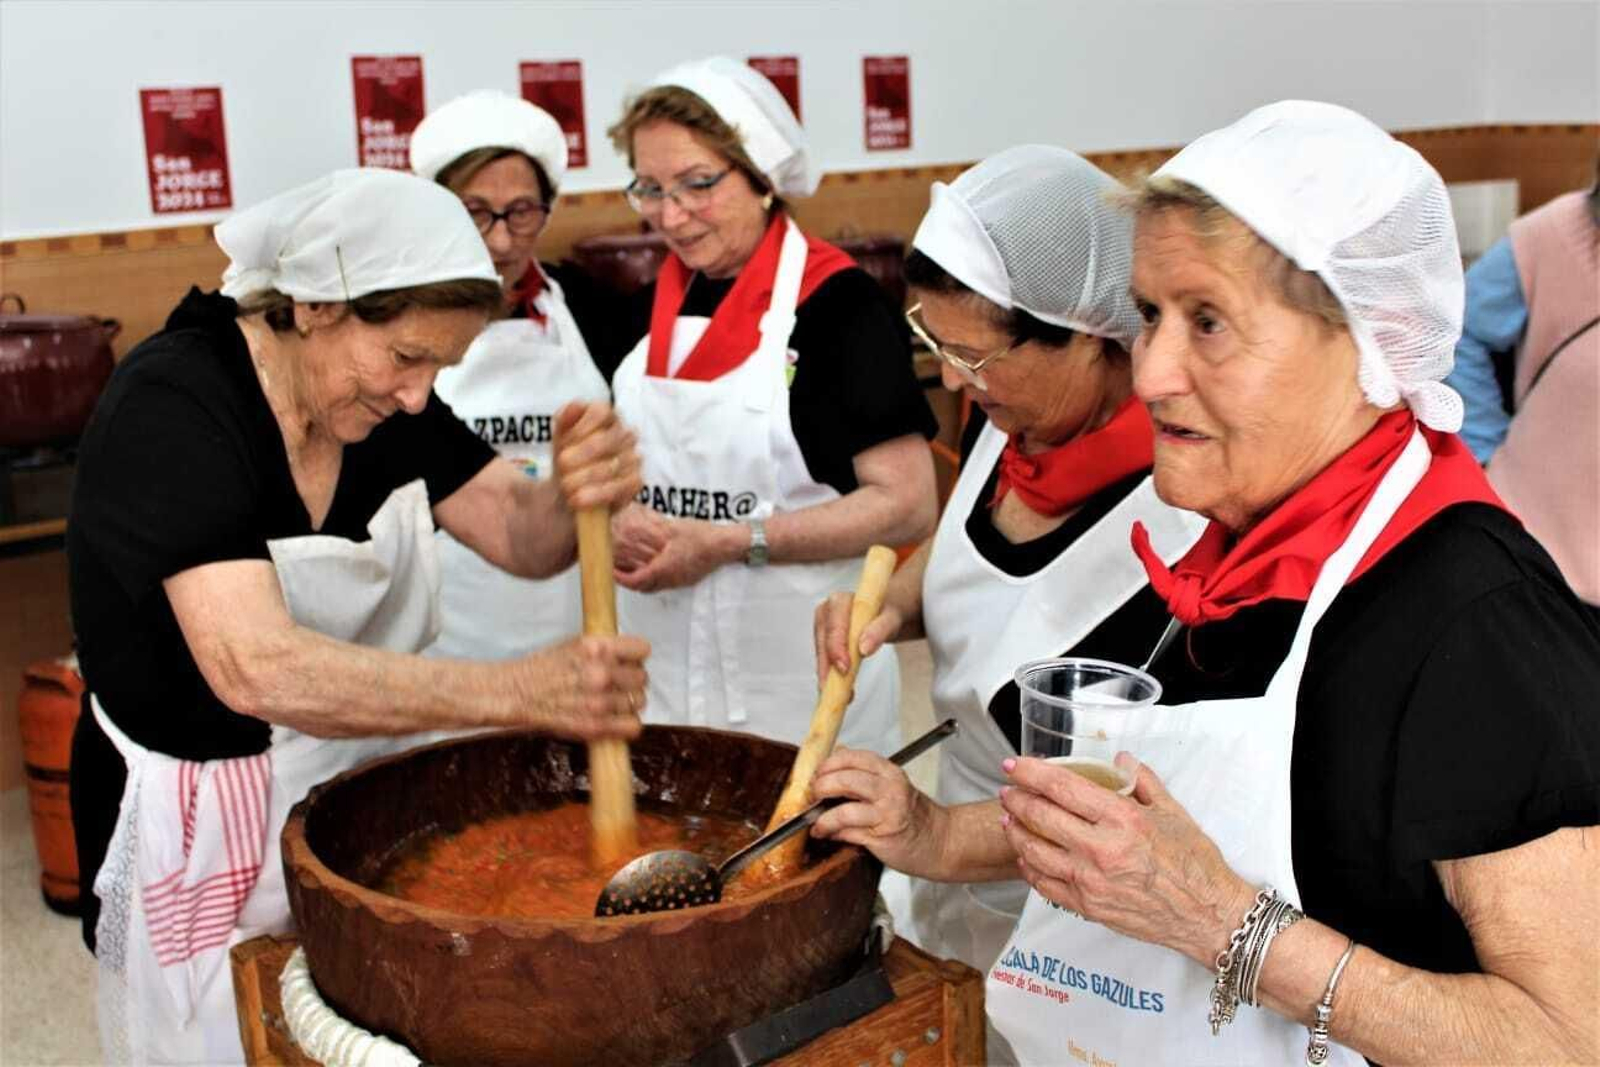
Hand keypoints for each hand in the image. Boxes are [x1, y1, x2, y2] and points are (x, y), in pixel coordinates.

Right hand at [510, 634, 650, 740]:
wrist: (516, 692)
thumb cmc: (543, 668)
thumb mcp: (574, 644)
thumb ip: (604, 647)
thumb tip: (630, 654)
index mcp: (597, 648)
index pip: (642, 650)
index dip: (636, 657)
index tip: (629, 662)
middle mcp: (601, 672)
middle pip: (642, 677)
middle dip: (632, 681)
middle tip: (619, 685)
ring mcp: (599, 701)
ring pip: (639, 702)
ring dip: (629, 703)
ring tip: (613, 703)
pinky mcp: (594, 725)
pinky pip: (632, 726)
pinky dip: (628, 724)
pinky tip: (616, 720)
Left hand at [552, 401, 640, 512]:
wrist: (568, 491)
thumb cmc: (567, 458)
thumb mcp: (559, 438)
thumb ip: (565, 420)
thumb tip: (574, 406)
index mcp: (607, 417)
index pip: (601, 412)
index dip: (580, 427)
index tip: (563, 444)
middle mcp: (625, 434)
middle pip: (605, 440)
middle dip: (579, 456)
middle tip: (561, 467)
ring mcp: (633, 458)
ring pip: (611, 466)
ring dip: (583, 478)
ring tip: (565, 488)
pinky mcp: (635, 482)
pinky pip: (619, 487)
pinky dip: (595, 495)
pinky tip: (578, 499)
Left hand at [613, 515, 734, 592]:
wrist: (727, 546)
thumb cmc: (703, 536)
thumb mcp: (675, 527)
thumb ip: (656, 527)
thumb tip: (638, 517)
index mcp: (665, 568)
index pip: (636, 580)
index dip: (620, 578)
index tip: (610, 571)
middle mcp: (671, 579)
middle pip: (643, 588)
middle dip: (627, 581)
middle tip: (617, 571)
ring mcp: (680, 581)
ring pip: (654, 587)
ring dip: (641, 581)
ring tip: (631, 569)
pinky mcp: (687, 580)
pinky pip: (665, 584)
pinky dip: (654, 579)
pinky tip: (653, 567)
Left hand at [810, 747, 946, 877]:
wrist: (941, 841)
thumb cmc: (914, 815)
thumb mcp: (892, 784)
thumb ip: (865, 770)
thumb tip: (837, 754)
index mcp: (889, 772)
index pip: (851, 758)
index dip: (828, 765)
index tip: (817, 773)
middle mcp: (889, 790)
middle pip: (845, 780)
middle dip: (822, 787)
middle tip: (814, 795)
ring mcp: (887, 814)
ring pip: (844, 811)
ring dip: (823, 818)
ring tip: (817, 823)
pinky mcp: (882, 837)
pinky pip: (849, 834)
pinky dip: (834, 834)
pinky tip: (829, 834)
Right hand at [813, 591, 901, 687]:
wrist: (890, 609)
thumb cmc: (891, 609)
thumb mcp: (892, 617)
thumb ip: (880, 629)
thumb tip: (864, 648)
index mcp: (840, 601)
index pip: (834, 625)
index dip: (837, 648)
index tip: (845, 668)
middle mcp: (827, 614)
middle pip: (823, 644)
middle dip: (829, 668)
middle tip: (839, 692)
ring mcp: (825, 630)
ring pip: (823, 656)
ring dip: (831, 677)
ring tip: (845, 697)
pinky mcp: (828, 644)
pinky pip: (827, 662)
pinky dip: (834, 678)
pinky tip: (844, 693)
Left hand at [999, 754, 1255, 966]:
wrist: (1208, 915)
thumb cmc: (1195, 863)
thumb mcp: (1173, 812)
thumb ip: (1142, 781)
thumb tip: (1120, 759)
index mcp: (1122, 819)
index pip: (1063, 788)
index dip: (1031, 773)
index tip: (1013, 765)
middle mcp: (1101, 849)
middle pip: (1041, 817)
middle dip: (1016, 799)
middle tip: (1007, 790)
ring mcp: (1091, 882)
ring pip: (1035, 851)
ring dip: (1016, 832)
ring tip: (1008, 819)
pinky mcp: (1088, 907)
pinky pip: (1046, 885)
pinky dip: (1030, 867)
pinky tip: (1025, 856)